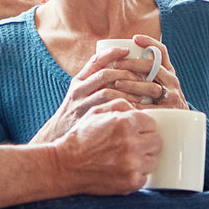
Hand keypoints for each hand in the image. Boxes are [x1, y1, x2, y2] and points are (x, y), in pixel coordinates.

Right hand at [28, 38, 183, 143]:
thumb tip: (120, 71)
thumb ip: (95, 86)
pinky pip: (115, 115)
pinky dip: (130, 113)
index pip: (95, 61)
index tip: (128, 51)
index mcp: (77, 84)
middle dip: (128, 74)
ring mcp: (83, 108)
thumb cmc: (77, 126)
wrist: (63, 157)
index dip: (113, 53)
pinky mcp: (92, 126)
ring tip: (144, 98)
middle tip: (144, 78)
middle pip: (107, 75)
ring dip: (130, 93)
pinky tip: (140, 115)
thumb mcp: (80, 101)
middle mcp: (78, 94)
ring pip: (111, 93)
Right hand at [48, 103, 160, 194]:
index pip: (152, 123)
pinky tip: (123, 170)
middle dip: (147, 142)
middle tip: (133, 145)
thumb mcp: (96, 112)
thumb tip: (139, 109)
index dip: (143, 127)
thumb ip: (120, 105)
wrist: (65, 166)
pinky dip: (137, 174)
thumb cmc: (80, 138)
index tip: (136, 131)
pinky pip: (145, 176)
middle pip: (157, 141)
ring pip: (154, 160)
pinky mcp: (131, 181)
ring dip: (144, 159)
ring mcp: (132, 164)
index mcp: (125, 123)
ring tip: (127, 158)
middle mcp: (131, 143)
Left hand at [123, 35, 189, 109]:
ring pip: (151, 87)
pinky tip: (123, 103)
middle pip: (153, 67)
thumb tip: (120, 59)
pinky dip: (135, 105)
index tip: (135, 38)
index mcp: (168, 71)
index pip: (162, 52)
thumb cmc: (162, 100)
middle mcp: (171, 81)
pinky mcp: (168, 111)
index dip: (149, 42)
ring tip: (117, 83)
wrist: (181, 122)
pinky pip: (150, 107)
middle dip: (133, 64)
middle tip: (116, 64)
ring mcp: (171, 96)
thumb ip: (147, 72)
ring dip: (133, 84)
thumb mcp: (160, 83)